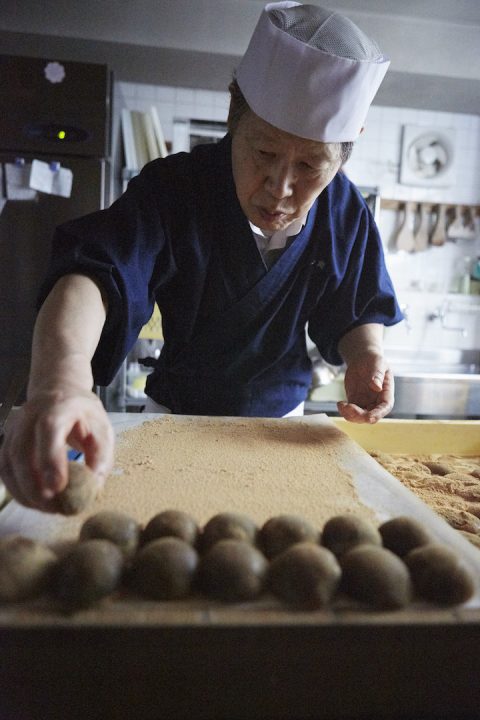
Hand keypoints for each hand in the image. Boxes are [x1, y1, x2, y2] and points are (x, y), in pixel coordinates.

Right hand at [0, 388, 113, 511]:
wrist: (60, 391)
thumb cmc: (84, 413)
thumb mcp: (102, 428)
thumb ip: (101, 456)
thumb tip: (94, 486)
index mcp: (58, 406)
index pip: (48, 429)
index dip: (50, 459)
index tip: (59, 487)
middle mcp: (30, 414)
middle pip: (21, 449)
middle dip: (33, 484)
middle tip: (52, 507)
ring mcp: (14, 427)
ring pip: (8, 462)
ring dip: (23, 490)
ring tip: (46, 508)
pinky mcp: (7, 440)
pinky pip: (4, 468)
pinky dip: (16, 488)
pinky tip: (33, 501)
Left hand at [337, 353, 393, 423]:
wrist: (363, 359)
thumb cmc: (374, 360)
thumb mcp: (377, 363)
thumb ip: (378, 375)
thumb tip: (376, 387)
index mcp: (386, 394)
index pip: (384, 408)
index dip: (377, 414)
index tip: (368, 417)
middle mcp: (376, 402)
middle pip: (370, 416)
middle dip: (360, 416)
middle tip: (348, 407)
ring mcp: (365, 403)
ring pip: (358, 417)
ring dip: (350, 415)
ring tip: (341, 405)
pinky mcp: (354, 402)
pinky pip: (349, 412)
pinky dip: (344, 411)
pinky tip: (340, 403)